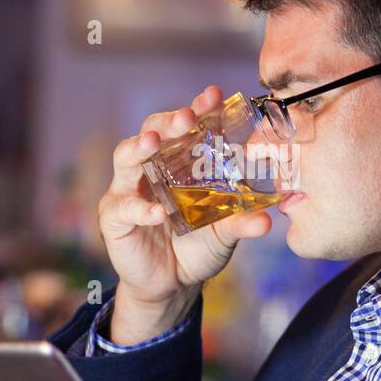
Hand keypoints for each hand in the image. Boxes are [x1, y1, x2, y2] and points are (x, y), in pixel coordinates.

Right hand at [98, 85, 272, 309]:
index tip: (214, 95)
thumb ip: (241, 222)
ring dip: (139, 147)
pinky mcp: (114, 217)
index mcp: (179, 162)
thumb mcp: (224, 233)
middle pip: (152, 131)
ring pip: (126, 158)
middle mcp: (152, 168)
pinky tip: (157, 212)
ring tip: (152, 144)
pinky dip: (140, 207)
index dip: (199, 107)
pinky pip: (124, 207)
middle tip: (187, 117)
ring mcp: (129, 190)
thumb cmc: (197, 247)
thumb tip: (266, 220)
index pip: (187, 127)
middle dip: (168, 121)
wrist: (173, 285)